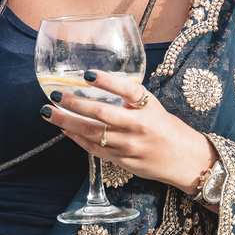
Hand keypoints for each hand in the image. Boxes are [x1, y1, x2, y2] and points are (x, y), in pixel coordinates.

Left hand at [40, 70, 216, 195]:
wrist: (185, 160)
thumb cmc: (166, 128)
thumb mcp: (153, 107)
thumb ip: (129, 98)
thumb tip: (95, 85)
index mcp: (149, 107)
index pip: (128, 90)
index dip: (107, 81)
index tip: (87, 73)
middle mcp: (139, 126)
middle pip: (102, 114)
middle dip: (74, 104)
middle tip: (55, 95)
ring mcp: (130, 146)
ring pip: (92, 133)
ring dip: (68, 122)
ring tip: (49, 112)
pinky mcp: (123, 161)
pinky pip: (95, 150)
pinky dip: (77, 138)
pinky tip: (65, 129)